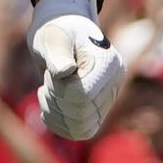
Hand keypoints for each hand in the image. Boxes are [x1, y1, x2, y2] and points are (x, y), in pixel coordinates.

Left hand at [29, 0, 123, 141]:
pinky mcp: (97, 110)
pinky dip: (59, 124)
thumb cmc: (56, 31)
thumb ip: (57, 53)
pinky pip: (80, 132)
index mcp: (108, 63)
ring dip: (56, 114)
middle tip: (49, 80)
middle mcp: (114, 83)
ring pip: (81, 128)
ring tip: (48, 91)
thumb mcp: (52, 37)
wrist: (61, 34)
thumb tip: (64, 71)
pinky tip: (49, 105)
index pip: (83, 95)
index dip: (60, 90)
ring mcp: (107, 98)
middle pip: (81, 114)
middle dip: (56, 101)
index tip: (53, 72)